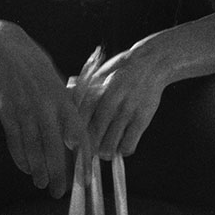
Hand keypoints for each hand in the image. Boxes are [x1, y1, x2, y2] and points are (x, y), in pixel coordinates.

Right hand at [0, 23, 89, 196]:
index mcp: (63, 100)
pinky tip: (27, 169)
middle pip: (53, 147)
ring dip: (38, 169)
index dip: (82, 159)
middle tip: (60, 192)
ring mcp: (24, 110)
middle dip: (57, 173)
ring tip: (42, 185)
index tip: (85, 178)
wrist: (7, 51)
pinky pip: (14, 141)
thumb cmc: (39, 71)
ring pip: (32, 148)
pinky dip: (20, 157)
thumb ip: (68, 111)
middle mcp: (45, 107)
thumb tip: (78, 141)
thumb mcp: (59, 85)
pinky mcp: (7, 113)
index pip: (77, 135)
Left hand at [70, 42, 166, 160]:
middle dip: (88, 148)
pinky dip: (122, 150)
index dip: (74, 136)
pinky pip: (128, 145)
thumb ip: (80, 93)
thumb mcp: (97, 75)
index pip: (79, 120)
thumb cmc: (118, 71)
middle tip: (89, 150)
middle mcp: (111, 100)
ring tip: (104, 151)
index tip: (73, 144)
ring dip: (104, 152)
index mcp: (96, 89)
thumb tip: (64, 111)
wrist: (151, 63)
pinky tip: (121, 145)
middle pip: (93, 135)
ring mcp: (127, 111)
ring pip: (109, 145)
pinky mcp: (142, 119)